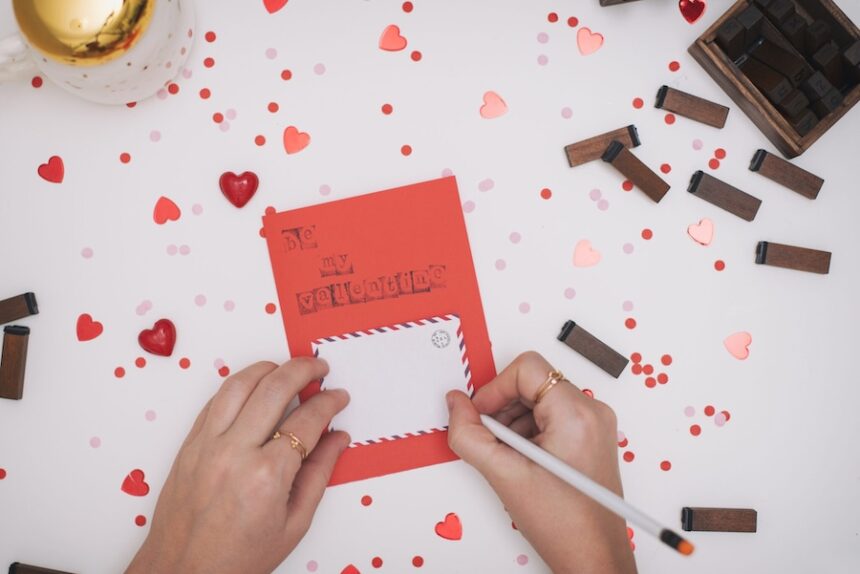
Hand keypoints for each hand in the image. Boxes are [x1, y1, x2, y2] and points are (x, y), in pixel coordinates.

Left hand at [126, 358, 349, 573]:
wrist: (183, 572)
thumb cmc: (237, 558)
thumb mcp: (293, 524)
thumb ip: (319, 474)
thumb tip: (337, 439)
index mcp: (267, 475)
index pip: (307, 420)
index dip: (329, 403)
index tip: (338, 397)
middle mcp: (234, 452)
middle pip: (274, 388)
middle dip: (303, 369)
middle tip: (319, 368)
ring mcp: (207, 445)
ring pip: (239, 384)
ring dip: (268, 368)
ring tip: (287, 368)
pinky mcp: (189, 444)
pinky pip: (214, 400)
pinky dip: (238, 385)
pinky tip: (254, 386)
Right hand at [447, 352, 635, 573]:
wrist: (594, 557)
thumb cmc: (564, 524)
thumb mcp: (504, 476)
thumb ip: (469, 435)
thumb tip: (455, 404)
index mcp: (576, 414)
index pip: (527, 368)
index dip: (495, 388)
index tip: (480, 414)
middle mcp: (591, 411)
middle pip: (532, 381)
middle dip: (502, 407)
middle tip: (490, 439)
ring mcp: (593, 423)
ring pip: (538, 398)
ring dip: (513, 420)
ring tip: (508, 456)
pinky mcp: (589, 436)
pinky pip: (550, 415)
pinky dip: (527, 430)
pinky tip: (521, 460)